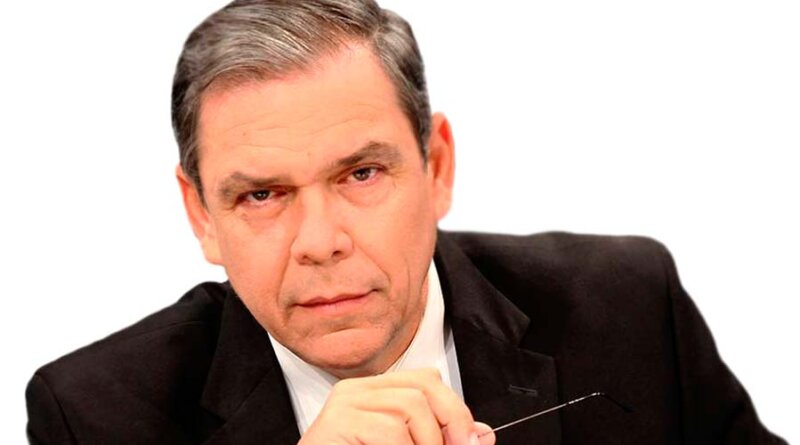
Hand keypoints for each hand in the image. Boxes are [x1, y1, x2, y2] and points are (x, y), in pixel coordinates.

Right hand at [298, 368, 495, 444]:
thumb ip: (441, 443)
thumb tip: (484, 435)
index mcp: (373, 395)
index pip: (426, 380)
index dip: (454, 409)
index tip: (466, 443)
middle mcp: (356, 391)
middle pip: (423, 387)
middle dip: (451, 422)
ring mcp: (343, 404)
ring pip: (411, 407)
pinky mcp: (335, 423)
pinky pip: (390, 431)